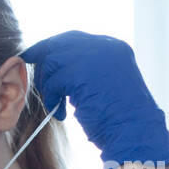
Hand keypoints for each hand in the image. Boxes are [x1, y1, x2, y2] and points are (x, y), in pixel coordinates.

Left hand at [21, 30, 168, 168]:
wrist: (134, 130)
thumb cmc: (117, 116)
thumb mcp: (103, 84)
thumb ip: (85, 70)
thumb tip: (54, 65)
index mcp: (113, 47)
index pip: (73, 38)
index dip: (51, 48)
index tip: (34, 57)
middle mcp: (105, 46)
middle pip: (59, 43)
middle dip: (42, 61)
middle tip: (35, 79)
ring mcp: (95, 57)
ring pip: (52, 61)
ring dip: (47, 84)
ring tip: (55, 102)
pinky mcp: (83, 73)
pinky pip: (54, 81)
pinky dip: (52, 98)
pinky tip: (61, 113)